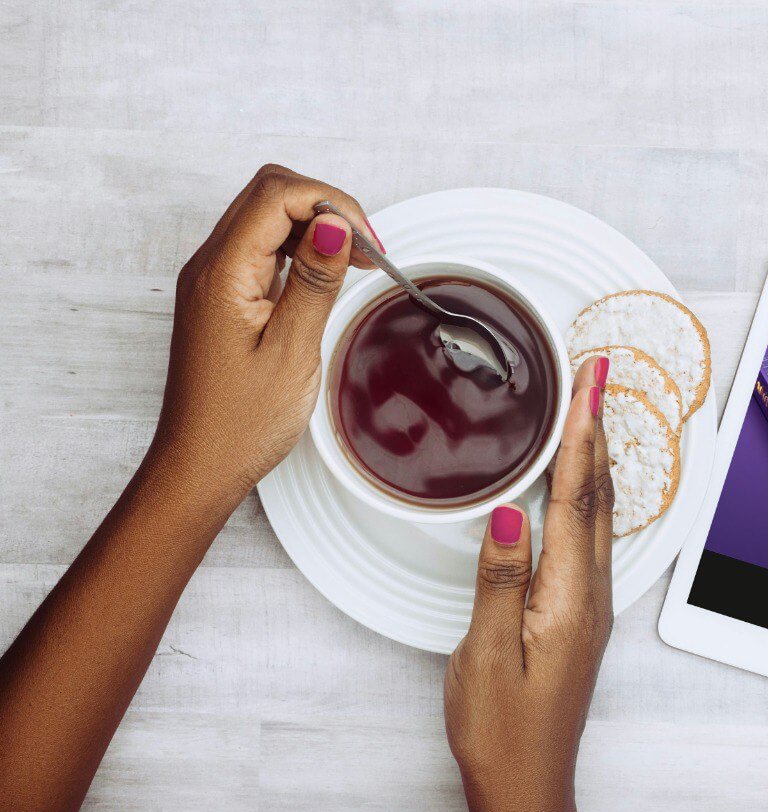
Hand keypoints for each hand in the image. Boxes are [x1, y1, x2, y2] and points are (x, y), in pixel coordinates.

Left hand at [150, 163, 381, 500]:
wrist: (200, 464)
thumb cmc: (240, 423)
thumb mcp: (292, 350)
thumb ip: (314, 281)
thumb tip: (336, 224)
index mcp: (222, 274)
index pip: (278, 195)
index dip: (333, 205)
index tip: (370, 244)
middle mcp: (210, 266)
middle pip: (270, 193)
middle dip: (327, 207)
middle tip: (369, 250)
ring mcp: (215, 279)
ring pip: (268, 216)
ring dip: (317, 226)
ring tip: (357, 263)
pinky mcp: (225, 296)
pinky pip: (264, 248)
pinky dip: (303, 250)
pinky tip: (329, 277)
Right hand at [445, 357, 613, 811]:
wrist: (527, 783)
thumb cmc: (502, 730)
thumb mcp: (486, 656)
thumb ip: (499, 580)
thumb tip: (509, 513)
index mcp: (568, 597)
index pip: (576, 497)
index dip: (581, 433)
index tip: (588, 381)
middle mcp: (590, 595)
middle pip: (598, 496)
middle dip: (597, 429)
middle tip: (595, 375)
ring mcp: (590, 605)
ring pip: (599, 515)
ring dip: (595, 458)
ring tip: (589, 413)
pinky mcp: (579, 615)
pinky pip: (590, 538)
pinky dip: (586, 495)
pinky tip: (577, 488)